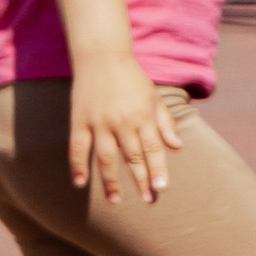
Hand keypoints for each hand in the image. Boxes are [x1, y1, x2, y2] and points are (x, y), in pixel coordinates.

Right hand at [68, 50, 174, 205]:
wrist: (102, 55)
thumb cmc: (131, 78)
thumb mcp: (153, 97)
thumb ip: (166, 122)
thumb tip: (177, 146)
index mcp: (143, 116)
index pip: (153, 148)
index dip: (158, 169)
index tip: (161, 188)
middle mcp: (123, 121)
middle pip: (133, 157)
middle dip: (141, 180)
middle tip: (148, 201)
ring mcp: (100, 121)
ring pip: (107, 157)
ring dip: (111, 181)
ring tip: (115, 201)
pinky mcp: (80, 119)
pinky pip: (79, 147)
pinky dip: (78, 165)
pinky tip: (80, 183)